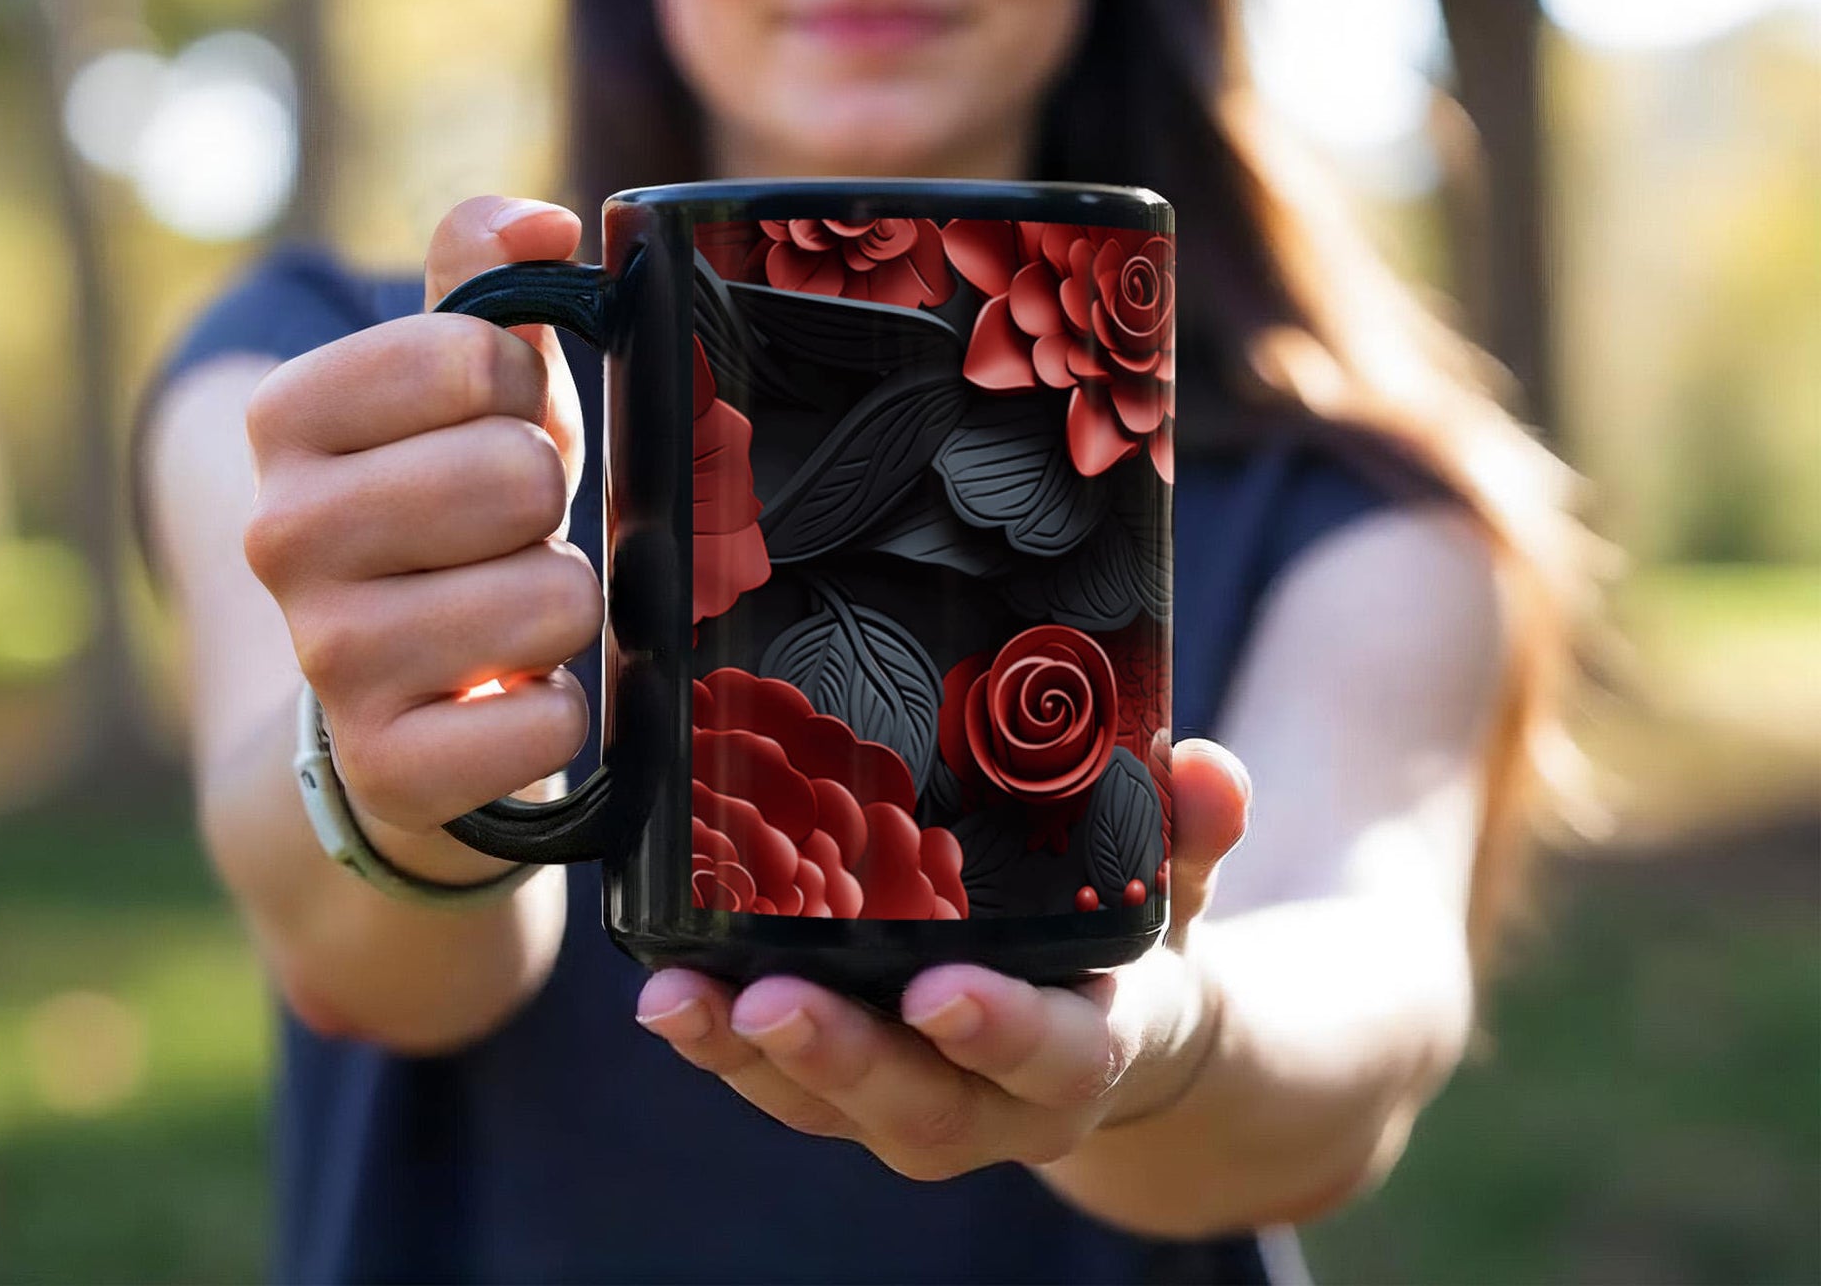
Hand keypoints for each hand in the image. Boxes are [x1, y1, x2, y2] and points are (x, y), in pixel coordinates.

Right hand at [242, 195, 598, 878]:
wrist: (397, 706)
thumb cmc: (453, 512)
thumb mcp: (466, 387)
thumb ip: (487, 282)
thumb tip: (542, 221)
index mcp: (290, 417)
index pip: (472, 353)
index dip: (524, 387)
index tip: (500, 422)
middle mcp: (280, 534)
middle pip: (515, 474)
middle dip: (547, 499)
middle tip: (514, 530)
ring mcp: (327, 659)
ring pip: (549, 599)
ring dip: (567, 601)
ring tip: (518, 609)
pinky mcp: (387, 769)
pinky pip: (543, 725)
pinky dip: (562, 711)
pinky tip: (518, 699)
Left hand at [635, 740, 1249, 1178]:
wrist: (1119, 1038)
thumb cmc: (1134, 944)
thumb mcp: (1179, 886)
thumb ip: (1193, 831)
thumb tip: (1211, 769)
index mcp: (1089, 1047)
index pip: (1055, 1055)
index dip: (1000, 1030)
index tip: (940, 992)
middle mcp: (998, 1100)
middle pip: (917, 1106)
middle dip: (839, 1058)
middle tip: (764, 1001)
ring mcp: (919, 1099)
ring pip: (828, 1107)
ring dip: (747, 1058)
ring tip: (672, 999)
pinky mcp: (855, 1083)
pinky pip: (785, 1085)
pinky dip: (723, 1045)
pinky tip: (664, 989)